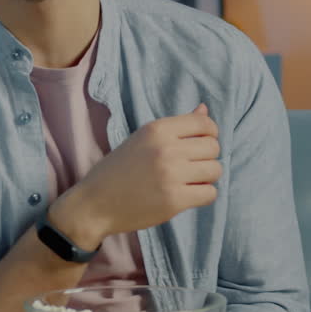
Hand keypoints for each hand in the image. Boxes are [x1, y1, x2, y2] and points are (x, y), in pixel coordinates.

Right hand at [54, 104, 220, 241]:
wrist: (95, 203)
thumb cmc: (118, 169)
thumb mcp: (143, 139)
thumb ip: (176, 126)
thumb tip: (204, 109)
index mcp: (157, 129)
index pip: (204, 123)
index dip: (210, 134)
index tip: (200, 144)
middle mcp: (166, 149)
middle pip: (213, 147)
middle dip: (207, 157)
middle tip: (191, 166)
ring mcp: (171, 175)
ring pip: (215, 170)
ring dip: (206, 177)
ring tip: (189, 181)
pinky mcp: (174, 201)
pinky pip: (210, 193)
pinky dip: (203, 195)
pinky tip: (187, 194)